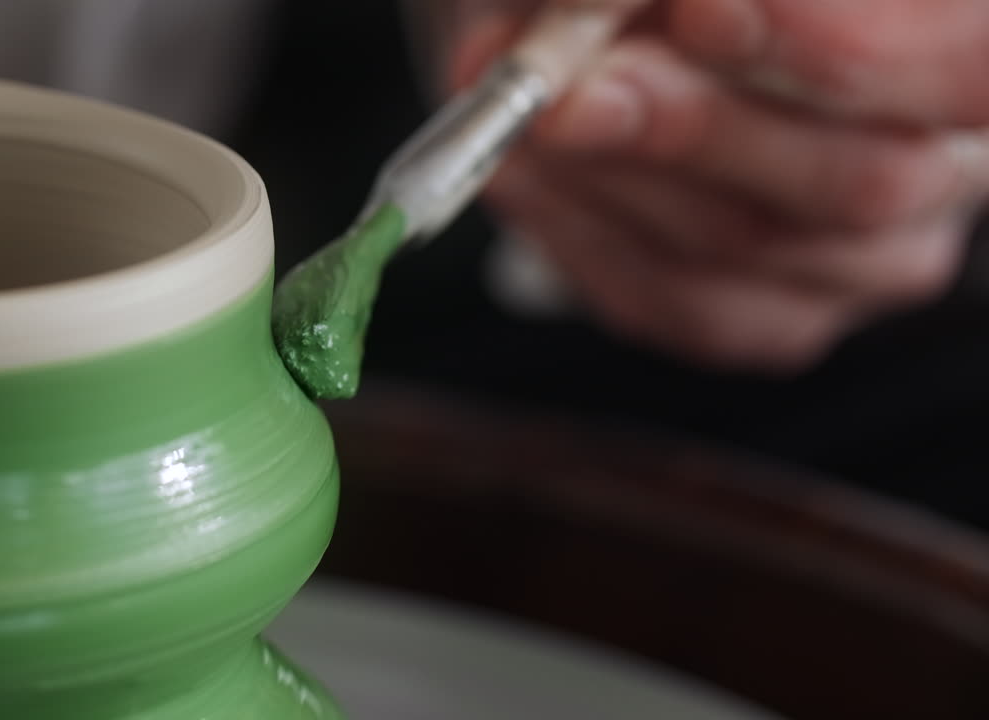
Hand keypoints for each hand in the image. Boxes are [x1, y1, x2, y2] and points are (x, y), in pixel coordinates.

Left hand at [436, 0, 988, 370]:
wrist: (622, 37)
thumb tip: (618, 10)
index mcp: (960, 52)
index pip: (970, 66)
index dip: (849, 50)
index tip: (703, 13)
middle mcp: (942, 168)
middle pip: (863, 180)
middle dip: (697, 127)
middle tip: (574, 90)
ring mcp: (856, 264)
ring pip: (748, 244)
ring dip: (612, 176)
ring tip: (523, 110)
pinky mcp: (764, 320)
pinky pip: (672, 299)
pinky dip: (576, 230)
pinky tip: (519, 171)